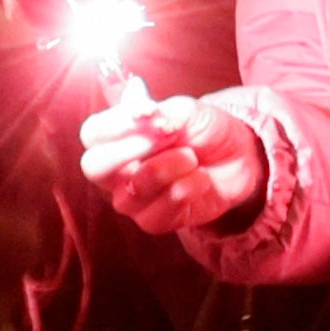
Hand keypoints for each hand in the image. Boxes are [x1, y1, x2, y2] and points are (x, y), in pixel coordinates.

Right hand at [77, 91, 268, 235]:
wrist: (238, 157)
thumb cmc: (204, 129)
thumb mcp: (186, 109)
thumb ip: (159, 110)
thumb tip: (141, 113)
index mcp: (116, 138)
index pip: (92, 133)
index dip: (116, 124)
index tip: (149, 114)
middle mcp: (116, 171)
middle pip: (94, 167)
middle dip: (133, 149)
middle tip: (167, 136)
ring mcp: (133, 199)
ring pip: (134, 190)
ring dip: (169, 167)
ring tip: (192, 157)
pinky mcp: (155, 221)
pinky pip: (162, 210)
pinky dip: (187, 188)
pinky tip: (200, 179)